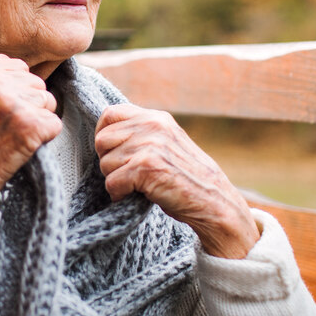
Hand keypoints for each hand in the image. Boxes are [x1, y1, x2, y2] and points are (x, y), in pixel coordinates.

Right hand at [0, 55, 62, 207]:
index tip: (1, 112)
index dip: (18, 91)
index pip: (20, 68)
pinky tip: (21, 147)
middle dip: (30, 106)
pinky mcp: (30, 126)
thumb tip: (6, 58)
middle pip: (38, 85)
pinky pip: (54, 124)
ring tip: (12, 137)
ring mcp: (13, 104)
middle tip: (6, 128)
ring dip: (37, 122)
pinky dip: (44, 139)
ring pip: (49, 102)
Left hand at [94, 104, 258, 258]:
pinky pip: (112, 182)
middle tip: (126, 175)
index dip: (103, 135)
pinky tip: (134, 196)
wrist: (213, 201)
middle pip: (102, 140)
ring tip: (136, 186)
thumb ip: (141, 134)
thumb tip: (103, 136)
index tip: (112, 153)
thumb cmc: (186, 177)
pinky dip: (119, 194)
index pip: (110, 114)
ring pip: (105, 163)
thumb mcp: (166, 144)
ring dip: (115, 180)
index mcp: (156, 118)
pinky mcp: (146, 167)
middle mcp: (153, 126)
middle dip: (108, 161)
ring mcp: (150, 145)